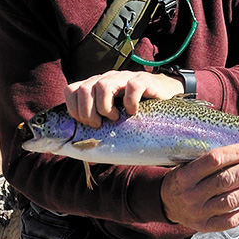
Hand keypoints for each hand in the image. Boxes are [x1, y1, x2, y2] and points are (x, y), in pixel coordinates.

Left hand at [64, 70, 184, 127]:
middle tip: (99, 125)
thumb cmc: (136, 113)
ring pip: (103, 86)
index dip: (74, 109)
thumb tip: (91, 161)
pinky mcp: (143, 80)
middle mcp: (107, 79)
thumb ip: (102, 133)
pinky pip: (132, 87)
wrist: (166, 96)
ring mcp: (124, 78)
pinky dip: (130, 102)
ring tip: (115, 118)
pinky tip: (134, 112)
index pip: (71, 90)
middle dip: (87, 112)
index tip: (85, 124)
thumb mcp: (115, 120)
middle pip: (84, 89)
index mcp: (95, 87)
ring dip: (105, 107)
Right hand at [160, 143, 238, 232]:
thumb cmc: (183, 179)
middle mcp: (191, 195)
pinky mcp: (206, 226)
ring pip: (230, 202)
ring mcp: (198, 213)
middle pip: (224, 181)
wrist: (166, 204)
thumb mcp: (186, 165)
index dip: (234, 153)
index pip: (212, 161)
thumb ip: (208, 160)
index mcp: (184, 176)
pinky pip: (230, 221)